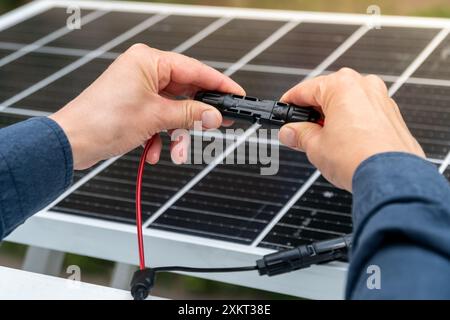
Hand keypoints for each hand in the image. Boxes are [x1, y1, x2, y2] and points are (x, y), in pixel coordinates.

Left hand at [49, 44, 243, 169]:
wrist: (73, 142)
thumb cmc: (102, 120)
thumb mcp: (156, 116)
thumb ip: (190, 114)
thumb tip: (215, 115)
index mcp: (149, 61)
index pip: (195, 69)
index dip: (218, 84)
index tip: (236, 95)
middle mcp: (145, 72)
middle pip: (185, 92)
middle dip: (195, 117)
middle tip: (215, 126)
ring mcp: (139, 90)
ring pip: (173, 111)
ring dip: (176, 134)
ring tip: (177, 150)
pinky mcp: (135, 107)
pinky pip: (159, 120)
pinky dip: (160, 138)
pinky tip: (153, 152)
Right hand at [278, 68, 424, 191]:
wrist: (390, 179)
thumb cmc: (358, 158)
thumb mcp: (315, 146)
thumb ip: (299, 134)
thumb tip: (289, 132)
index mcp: (341, 86)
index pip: (305, 89)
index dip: (289, 103)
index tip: (282, 112)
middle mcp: (364, 86)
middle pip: (327, 94)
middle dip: (311, 113)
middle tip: (298, 132)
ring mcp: (381, 99)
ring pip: (346, 103)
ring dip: (331, 118)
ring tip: (321, 142)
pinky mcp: (392, 115)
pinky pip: (363, 112)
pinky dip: (350, 123)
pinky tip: (343, 143)